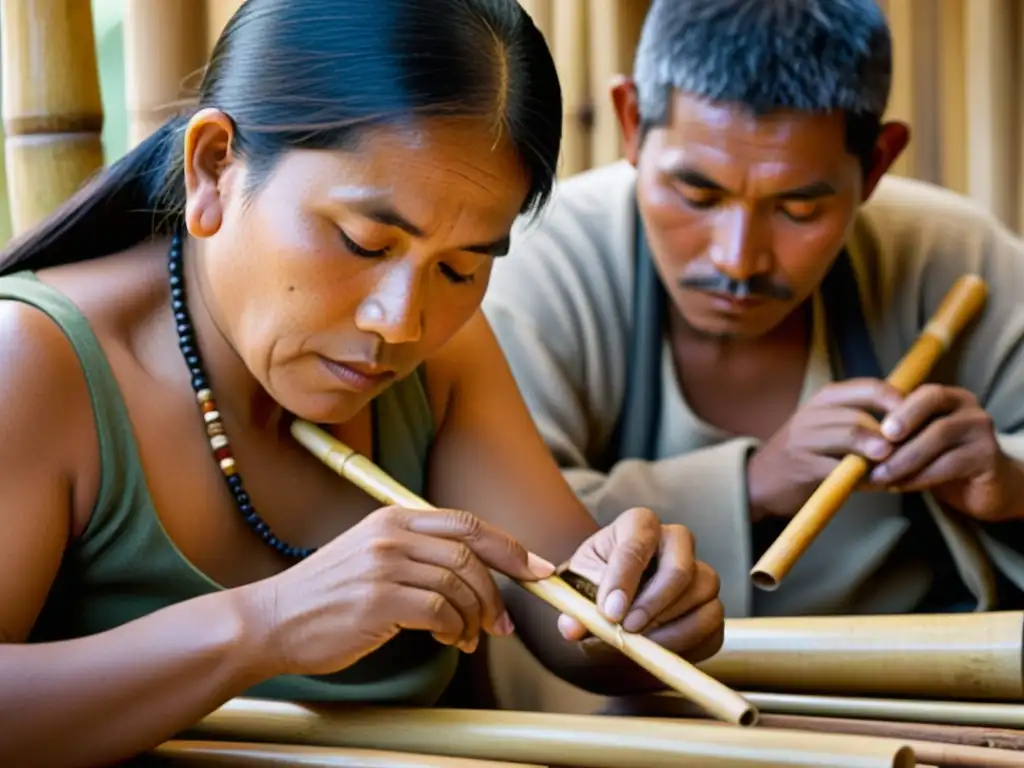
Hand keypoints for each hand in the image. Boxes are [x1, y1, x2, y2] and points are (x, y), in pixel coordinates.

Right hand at [241, 505, 553, 677]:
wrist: (272, 621)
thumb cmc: (327, 595)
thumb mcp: (371, 554)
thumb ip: (418, 551)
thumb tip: (476, 570)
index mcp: (393, 517)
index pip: (466, 524)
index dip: (509, 547)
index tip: (536, 569)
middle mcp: (391, 534)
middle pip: (470, 556)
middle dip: (498, 593)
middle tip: (503, 624)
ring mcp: (384, 565)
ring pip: (460, 587)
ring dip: (475, 619)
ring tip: (468, 638)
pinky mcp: (378, 600)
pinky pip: (441, 613)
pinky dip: (455, 631)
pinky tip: (450, 642)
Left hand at [556, 507, 723, 663]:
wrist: (617, 607)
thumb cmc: (597, 585)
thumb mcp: (577, 588)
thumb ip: (573, 607)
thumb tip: (572, 627)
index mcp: (639, 525)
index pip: (638, 541)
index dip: (624, 577)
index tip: (610, 611)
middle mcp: (676, 541)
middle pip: (681, 568)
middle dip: (654, 603)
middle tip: (629, 629)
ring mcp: (699, 572)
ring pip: (702, 594)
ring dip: (670, 626)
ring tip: (639, 643)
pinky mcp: (711, 605)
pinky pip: (712, 623)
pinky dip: (686, 642)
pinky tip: (658, 649)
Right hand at [747, 378, 904, 520]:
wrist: (759, 481)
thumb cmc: (804, 453)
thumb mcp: (827, 426)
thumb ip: (860, 421)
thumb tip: (911, 422)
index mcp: (823, 400)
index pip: (868, 388)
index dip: (898, 401)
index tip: (922, 418)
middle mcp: (812, 414)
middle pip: (861, 416)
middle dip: (891, 435)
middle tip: (915, 450)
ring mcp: (804, 439)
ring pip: (851, 437)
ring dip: (880, 454)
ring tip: (897, 466)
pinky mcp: (802, 466)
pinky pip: (841, 468)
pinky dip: (865, 477)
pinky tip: (878, 484)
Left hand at [867, 384, 1023, 521]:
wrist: (980, 489)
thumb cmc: (936, 461)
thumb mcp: (912, 442)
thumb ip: (890, 435)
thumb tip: (845, 441)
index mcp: (944, 396)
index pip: (915, 386)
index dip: (889, 401)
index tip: (861, 423)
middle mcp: (966, 405)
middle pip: (931, 399)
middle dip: (899, 419)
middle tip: (873, 444)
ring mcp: (980, 429)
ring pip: (937, 435)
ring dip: (902, 458)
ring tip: (877, 476)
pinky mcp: (987, 457)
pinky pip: (948, 464)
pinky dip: (918, 477)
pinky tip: (897, 486)